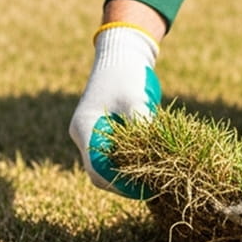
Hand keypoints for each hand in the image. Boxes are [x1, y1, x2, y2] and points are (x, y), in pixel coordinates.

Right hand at [69, 22, 160, 197]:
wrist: (123, 51)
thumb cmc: (127, 73)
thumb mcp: (135, 100)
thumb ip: (141, 128)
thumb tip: (155, 158)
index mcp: (85, 127)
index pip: (98, 171)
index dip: (121, 185)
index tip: (146, 189)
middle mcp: (85, 133)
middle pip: (102, 172)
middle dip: (126, 183)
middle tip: (154, 188)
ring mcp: (93, 131)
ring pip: (109, 165)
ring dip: (130, 173)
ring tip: (155, 179)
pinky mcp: (105, 129)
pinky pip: (116, 153)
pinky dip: (132, 161)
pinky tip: (153, 164)